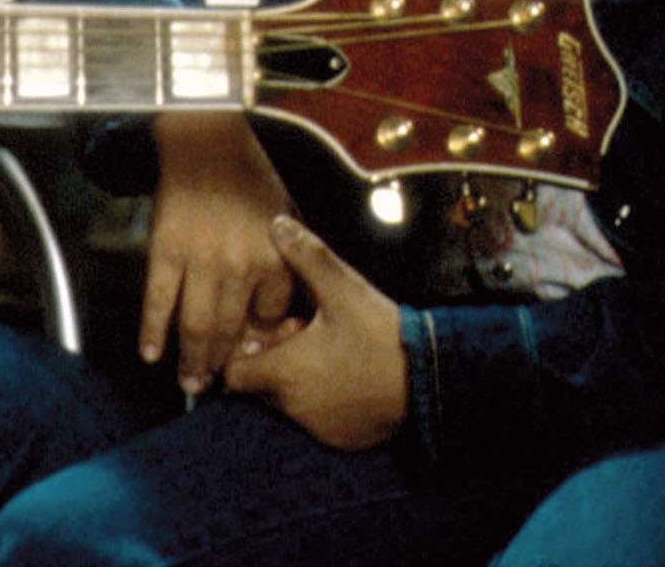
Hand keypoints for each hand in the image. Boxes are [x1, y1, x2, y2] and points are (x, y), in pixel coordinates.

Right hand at [144, 112, 297, 391]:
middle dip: (224, 364)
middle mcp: (241, 265)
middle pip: (233, 330)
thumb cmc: (248, 175)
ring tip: (188, 382)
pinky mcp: (166, 250)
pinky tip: (150, 352)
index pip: (270, 319)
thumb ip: (285, 262)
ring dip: (191, 359)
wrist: (206, 140)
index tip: (251, 358)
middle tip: (214, 386)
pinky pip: (159, 299)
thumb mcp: (284, 217)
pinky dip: (153, 329)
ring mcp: (201, 260)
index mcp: (274, 258)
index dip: (261, 343)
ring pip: (197, 324)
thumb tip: (277, 310)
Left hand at [221, 214, 406, 450]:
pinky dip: (323, 402)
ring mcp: (318, 428)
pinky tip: (348, 375)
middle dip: (275, 361)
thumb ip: (305, 256)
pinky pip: (318, 422)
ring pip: (290, 405)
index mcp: (283, 373)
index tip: (275, 333)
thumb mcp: (341, 287)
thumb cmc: (381, 333)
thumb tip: (275, 224)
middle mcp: (294, 408)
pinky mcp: (342, 440)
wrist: (431, 378)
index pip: (233, 374)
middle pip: (261, 388)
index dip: (247, 352)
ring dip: (299, 381)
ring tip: (330, 353)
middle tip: (308, 335)